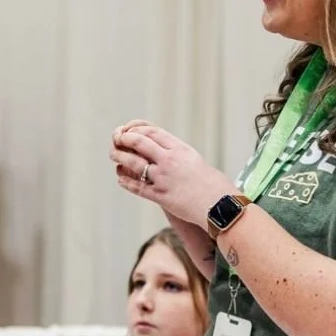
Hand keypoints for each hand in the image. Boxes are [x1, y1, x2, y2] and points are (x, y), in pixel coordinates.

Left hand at [110, 122, 235, 226]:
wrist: (222, 206)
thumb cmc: (214, 185)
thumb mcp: (196, 161)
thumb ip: (179, 154)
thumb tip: (164, 151)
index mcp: (181, 149)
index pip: (152, 131)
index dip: (136, 129)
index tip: (129, 130)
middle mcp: (170, 161)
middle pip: (140, 143)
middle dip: (124, 139)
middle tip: (116, 139)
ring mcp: (164, 178)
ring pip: (134, 163)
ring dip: (120, 157)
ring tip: (113, 154)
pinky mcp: (161, 197)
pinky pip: (137, 187)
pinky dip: (126, 181)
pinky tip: (120, 178)